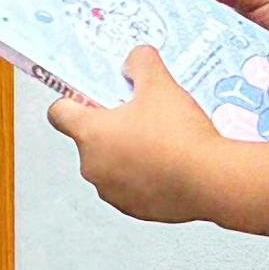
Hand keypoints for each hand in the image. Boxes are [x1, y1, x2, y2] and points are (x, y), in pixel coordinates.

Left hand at [49, 41, 227, 224]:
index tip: (92, 97)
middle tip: (140, 113)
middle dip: (112, 125)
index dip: (74, 101)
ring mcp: (113, 192)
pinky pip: (132, 186)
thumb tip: (135, 60)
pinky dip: (145, 175)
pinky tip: (171, 162)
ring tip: (161, 139)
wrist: (210, 180)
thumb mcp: (160, 84)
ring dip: (128, 152)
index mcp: (90, 134)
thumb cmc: (179, 137)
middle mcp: (93, 167)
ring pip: (112, 164)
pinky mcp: (135, 209)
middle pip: (90, 138)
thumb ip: (141, 63)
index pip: (58, 113)